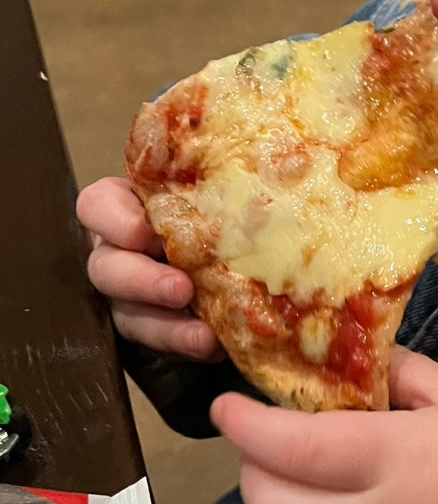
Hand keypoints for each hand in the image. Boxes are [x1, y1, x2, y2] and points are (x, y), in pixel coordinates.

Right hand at [77, 177, 222, 361]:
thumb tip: (274, 156)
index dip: (113, 219)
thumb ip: (221, 182)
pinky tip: (216, 347)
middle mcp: (121, 250)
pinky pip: (157, 343)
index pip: (97, 205)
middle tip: (181, 289)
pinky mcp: (151, 326)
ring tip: (203, 336)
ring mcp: (131, 293)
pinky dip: (186, 344)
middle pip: (106, 267)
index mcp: (130, 207)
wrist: (237, 249)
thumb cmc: (222, 206)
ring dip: (166, 326)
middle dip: (142, 281)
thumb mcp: (215, 188)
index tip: (146, 230)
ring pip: (128, 314)